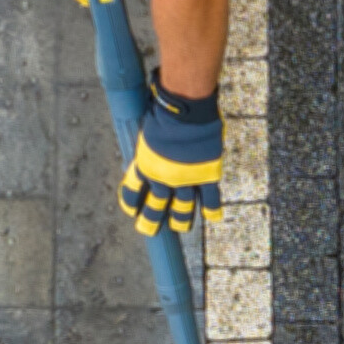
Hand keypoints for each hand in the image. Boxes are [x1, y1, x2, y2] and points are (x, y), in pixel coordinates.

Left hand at [121, 81, 220, 234]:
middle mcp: (163, 179)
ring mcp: (186, 180)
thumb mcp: (146, 132)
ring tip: (179, 228)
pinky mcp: (206, 177)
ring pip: (182, 207)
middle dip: (151, 220)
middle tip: (147, 230)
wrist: (185, 113)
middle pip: (156, 206)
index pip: (133, 191)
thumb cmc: (162, 113)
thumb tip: (149, 146)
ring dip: (180, 219)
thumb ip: (148, 147)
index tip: (131, 211)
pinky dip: (212, 209)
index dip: (131, 202)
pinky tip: (212, 219)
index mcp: (145, 167)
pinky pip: (210, 198)